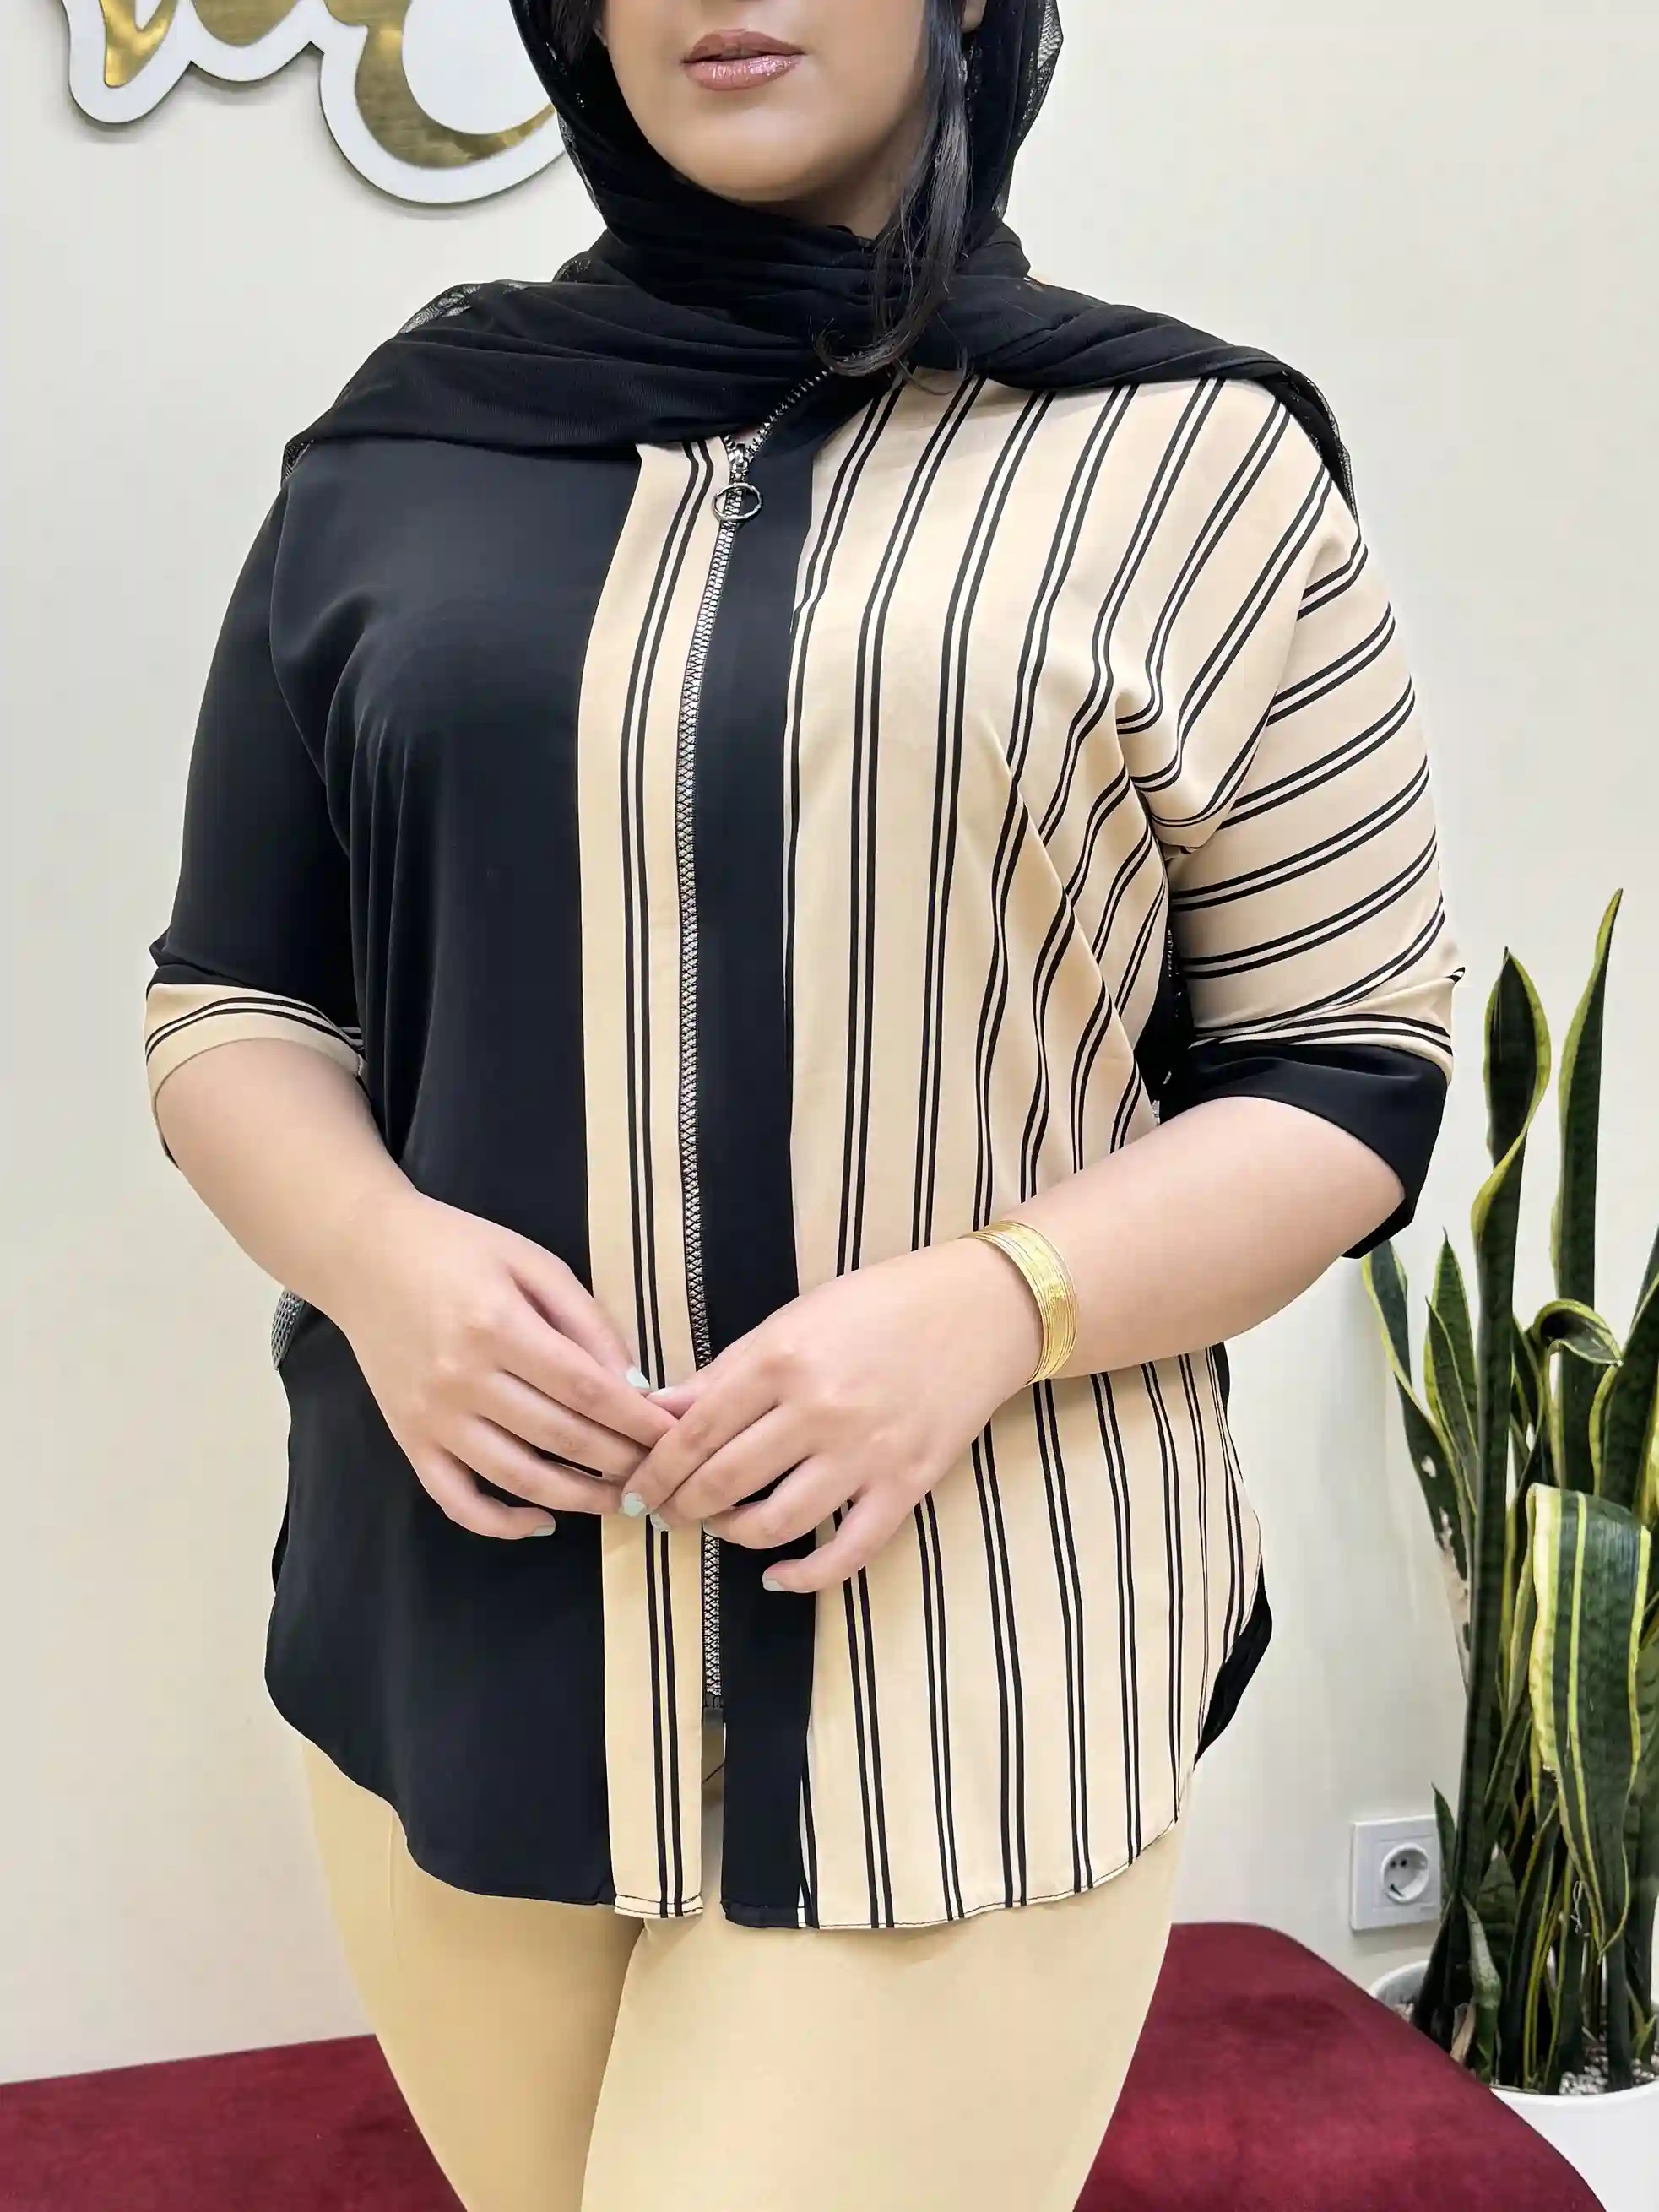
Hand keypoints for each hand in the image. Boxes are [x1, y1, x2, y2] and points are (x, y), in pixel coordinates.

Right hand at [330, 1189, 677, 1540]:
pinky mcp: (409, 1439)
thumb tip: (633, 1384)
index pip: (585, 1389)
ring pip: (517, 1477)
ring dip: (578, 1498)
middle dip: (620, 1459)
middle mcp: (462, 1378)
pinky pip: (456, 1499)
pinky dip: (501, 1523)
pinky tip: (543, 1521)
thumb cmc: (459, 1249)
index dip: (636, 1419)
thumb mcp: (532, 1263)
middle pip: (559, 1436)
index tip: (674, 1435)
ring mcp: (432, 1416)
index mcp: (497, 1325)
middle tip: (660, 1471)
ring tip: (619, 1500)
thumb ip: (585, 1321)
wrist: (364, 1254)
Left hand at [621, 1238, 1042, 1592]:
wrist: (982, 1310)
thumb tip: (661, 1409)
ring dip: (733, 1535)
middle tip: (666, 1513)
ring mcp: (865, 1453)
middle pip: (724, 1480)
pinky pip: (848, 1552)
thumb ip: (728, 1369)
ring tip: (721, 1526)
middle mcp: (820, 1409)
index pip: (695, 1430)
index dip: (656, 1468)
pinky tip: (777, 1577)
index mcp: (783, 1358)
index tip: (636, 1489)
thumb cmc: (882, 1303)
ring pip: (776, 1523)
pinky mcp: (906, 1485)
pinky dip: (805, 1576)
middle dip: (682, 1506)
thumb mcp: (795, 1318)